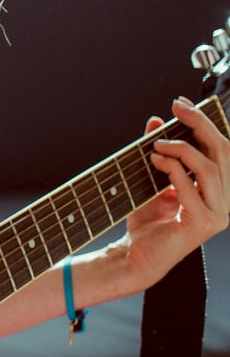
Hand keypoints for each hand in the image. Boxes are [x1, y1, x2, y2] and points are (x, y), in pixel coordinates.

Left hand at [122, 97, 229, 290]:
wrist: (135, 253)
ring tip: (155, 144)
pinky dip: (172, 168)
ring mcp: (216, 213)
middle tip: (175, 107)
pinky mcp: (202, 224)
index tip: (181, 102)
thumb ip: (159, 150)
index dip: (204, 121)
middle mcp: (223, 199)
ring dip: (182, 148)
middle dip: (199, 123)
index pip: (220, 147)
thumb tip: (156, 120)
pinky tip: (154, 158)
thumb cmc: (145, 219)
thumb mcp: (150, 176)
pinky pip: (191, 188)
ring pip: (210, 168)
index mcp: (216, 187)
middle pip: (222, 151)